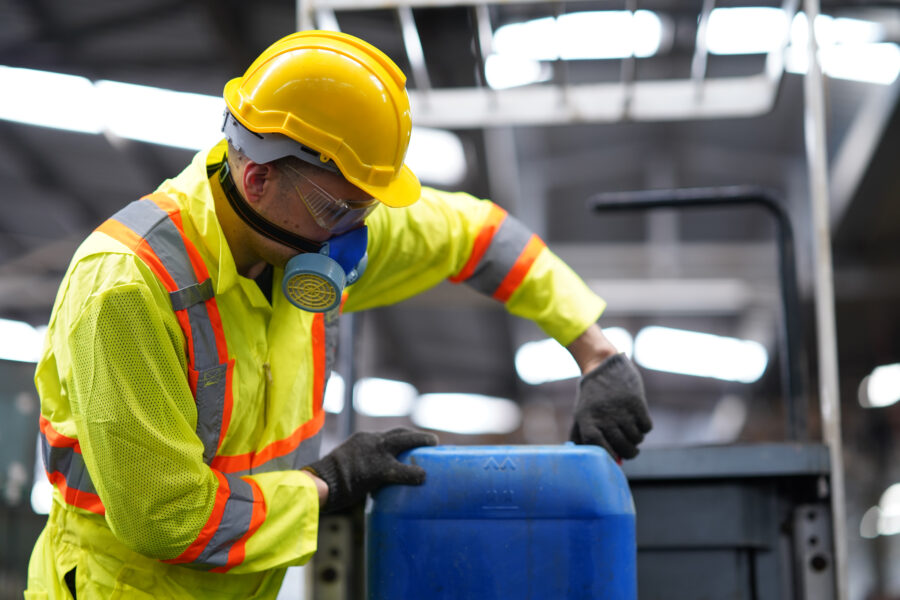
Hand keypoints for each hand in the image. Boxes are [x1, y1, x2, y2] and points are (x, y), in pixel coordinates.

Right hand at [304, 428, 437, 512]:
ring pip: (404, 442)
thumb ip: (358, 470)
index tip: (411, 441)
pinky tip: (423, 477)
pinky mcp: (378, 468)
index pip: (386, 436)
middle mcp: (371, 441)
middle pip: (400, 433)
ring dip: (422, 443)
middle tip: (432, 440)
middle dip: (417, 436)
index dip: (401, 438)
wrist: (318, 482)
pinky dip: (414, 473)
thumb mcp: (344, 467)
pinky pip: (402, 470)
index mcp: (362, 440)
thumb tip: (365, 485)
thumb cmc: (326, 481)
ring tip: (435, 447)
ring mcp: (375, 452)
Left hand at [569, 353, 651, 459]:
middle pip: (621, 446)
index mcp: (586, 419)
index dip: (608, 456)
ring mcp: (621, 409)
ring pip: (636, 438)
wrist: (603, 366)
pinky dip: (644, 428)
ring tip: (632, 434)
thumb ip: (581, 437)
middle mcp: (604, 415)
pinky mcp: (636, 402)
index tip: (614, 460)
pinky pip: (646, 427)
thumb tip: (589, 460)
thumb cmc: (592, 396)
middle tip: (630, 452)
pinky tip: (638, 422)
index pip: (597, 446)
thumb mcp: (581, 414)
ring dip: (637, 440)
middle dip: (628, 453)